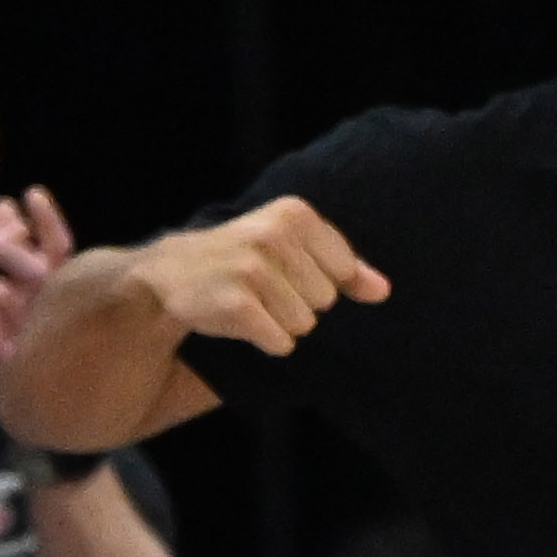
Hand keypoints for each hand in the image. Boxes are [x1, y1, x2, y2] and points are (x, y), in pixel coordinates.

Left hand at [0, 188, 75, 374]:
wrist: (6, 394)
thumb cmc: (4, 329)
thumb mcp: (0, 285)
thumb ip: (1, 244)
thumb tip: (1, 202)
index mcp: (54, 291)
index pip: (62, 250)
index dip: (49, 221)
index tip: (30, 194)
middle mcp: (47, 309)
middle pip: (31, 267)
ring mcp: (28, 333)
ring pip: (1, 297)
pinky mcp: (7, 360)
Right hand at [129, 196, 388, 357]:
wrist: (172, 273)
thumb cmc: (243, 260)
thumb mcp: (293, 249)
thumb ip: (344, 268)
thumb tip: (383, 292)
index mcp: (294, 214)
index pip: (344, 272)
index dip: (319, 281)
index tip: (286, 271)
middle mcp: (273, 235)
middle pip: (325, 301)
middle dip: (297, 304)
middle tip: (261, 289)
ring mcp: (252, 268)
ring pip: (304, 325)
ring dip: (279, 323)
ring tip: (249, 302)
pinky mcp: (236, 303)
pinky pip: (281, 342)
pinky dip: (265, 341)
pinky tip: (240, 320)